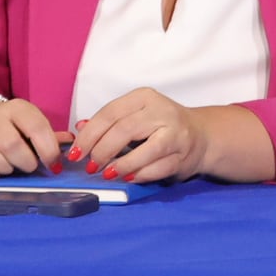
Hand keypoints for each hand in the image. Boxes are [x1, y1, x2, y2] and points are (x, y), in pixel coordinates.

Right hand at [0, 96, 63, 176]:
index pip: (36, 127)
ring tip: (15, 167)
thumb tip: (73, 145)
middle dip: (27, 162)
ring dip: (9, 169)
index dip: (49, 150)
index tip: (55, 165)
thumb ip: (51, 137)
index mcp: (16, 108)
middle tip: (33, 167)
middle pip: (12, 145)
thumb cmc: (14, 127)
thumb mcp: (32, 124)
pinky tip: (0, 171)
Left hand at [69, 88, 230, 183]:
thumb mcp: (133, 116)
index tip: (75, 153)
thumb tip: (79, 129)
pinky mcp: (184, 154)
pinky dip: (140, 174)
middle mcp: (161, 111)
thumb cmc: (159, 126)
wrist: (200, 135)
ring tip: (107, 174)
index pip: (109, 114)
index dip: (89, 135)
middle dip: (102, 151)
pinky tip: (128, 178)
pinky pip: (159, 167)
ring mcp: (176, 133)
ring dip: (122, 165)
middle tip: (90, 167)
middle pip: (124, 130)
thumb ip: (107, 123)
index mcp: (143, 97)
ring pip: (146, 149)